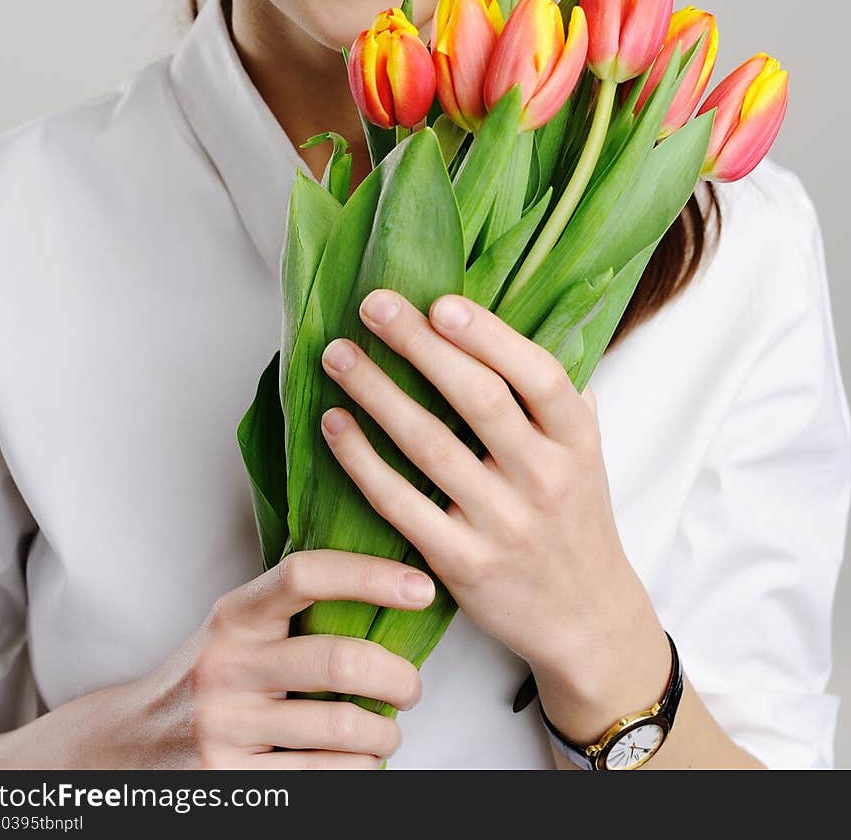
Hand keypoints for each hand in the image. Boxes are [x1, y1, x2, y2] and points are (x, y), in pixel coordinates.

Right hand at [124, 549, 429, 768]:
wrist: (128, 745)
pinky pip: (323, 777)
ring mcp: (225, 727)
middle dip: (398, 675)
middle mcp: (226, 665)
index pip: (305, 575)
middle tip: (412, 686)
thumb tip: (391, 586)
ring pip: (341, 727)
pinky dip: (359, 769)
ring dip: (385, 732)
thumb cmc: (208, 676)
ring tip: (388, 729)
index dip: (370, 574)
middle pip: (339, 659)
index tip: (420, 587)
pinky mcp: (230, 782)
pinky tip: (360, 759)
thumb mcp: (234, 629)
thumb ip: (291, 608)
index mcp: (233, 615)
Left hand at [319, 289, 643, 684]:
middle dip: (420, 345)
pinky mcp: (462, 563)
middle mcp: (545, 479)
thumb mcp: (587, 451)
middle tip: (373, 305)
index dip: (489, 336)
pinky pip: (400, 503)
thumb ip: (558, 393)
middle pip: (478, 400)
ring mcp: (503, 524)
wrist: (585, 619)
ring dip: (377, 393)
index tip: (440, 303)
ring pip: (430, 446)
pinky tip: (335, 424)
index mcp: (577, 440)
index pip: (539, 375)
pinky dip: (362, 461)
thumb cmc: (575, 517)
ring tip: (337, 355)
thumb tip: (515, 322)